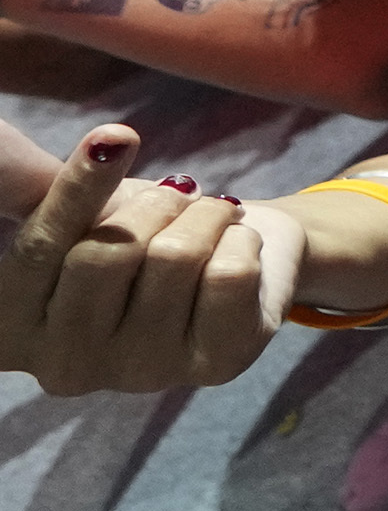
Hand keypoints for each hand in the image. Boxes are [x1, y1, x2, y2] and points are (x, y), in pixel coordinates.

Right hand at [0, 120, 298, 394]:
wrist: (238, 254)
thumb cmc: (133, 229)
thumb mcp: (71, 208)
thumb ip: (27, 187)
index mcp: (13, 330)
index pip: (41, 248)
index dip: (76, 191)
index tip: (114, 137)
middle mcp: (66, 366)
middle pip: (108, 252)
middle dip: (153, 203)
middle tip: (175, 193)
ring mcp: (141, 373)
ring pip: (175, 258)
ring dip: (204, 215)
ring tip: (207, 218)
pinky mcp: (217, 365)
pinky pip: (232, 274)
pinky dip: (241, 239)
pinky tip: (235, 249)